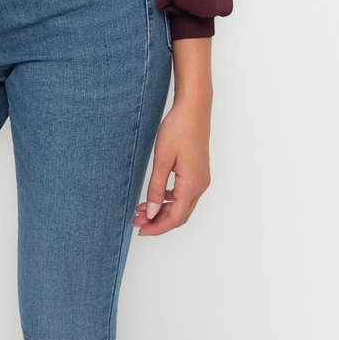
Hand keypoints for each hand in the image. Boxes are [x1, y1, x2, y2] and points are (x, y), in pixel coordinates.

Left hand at [132, 97, 211, 235]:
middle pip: (179, 215)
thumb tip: (150, 212)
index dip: (157, 227)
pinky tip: (155, 195)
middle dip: (158, 221)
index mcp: (192, 184)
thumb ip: (155, 188)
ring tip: (141, 208)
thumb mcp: (162, 159)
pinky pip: (184, 194)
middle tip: (136, 220)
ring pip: (182, 205)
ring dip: (162, 210)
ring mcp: (201, 179)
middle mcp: (200, 185)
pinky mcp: (198, 172)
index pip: (175, 218)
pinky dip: (169, 199)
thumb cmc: (178, 130)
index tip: (140, 229)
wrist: (193, 110)